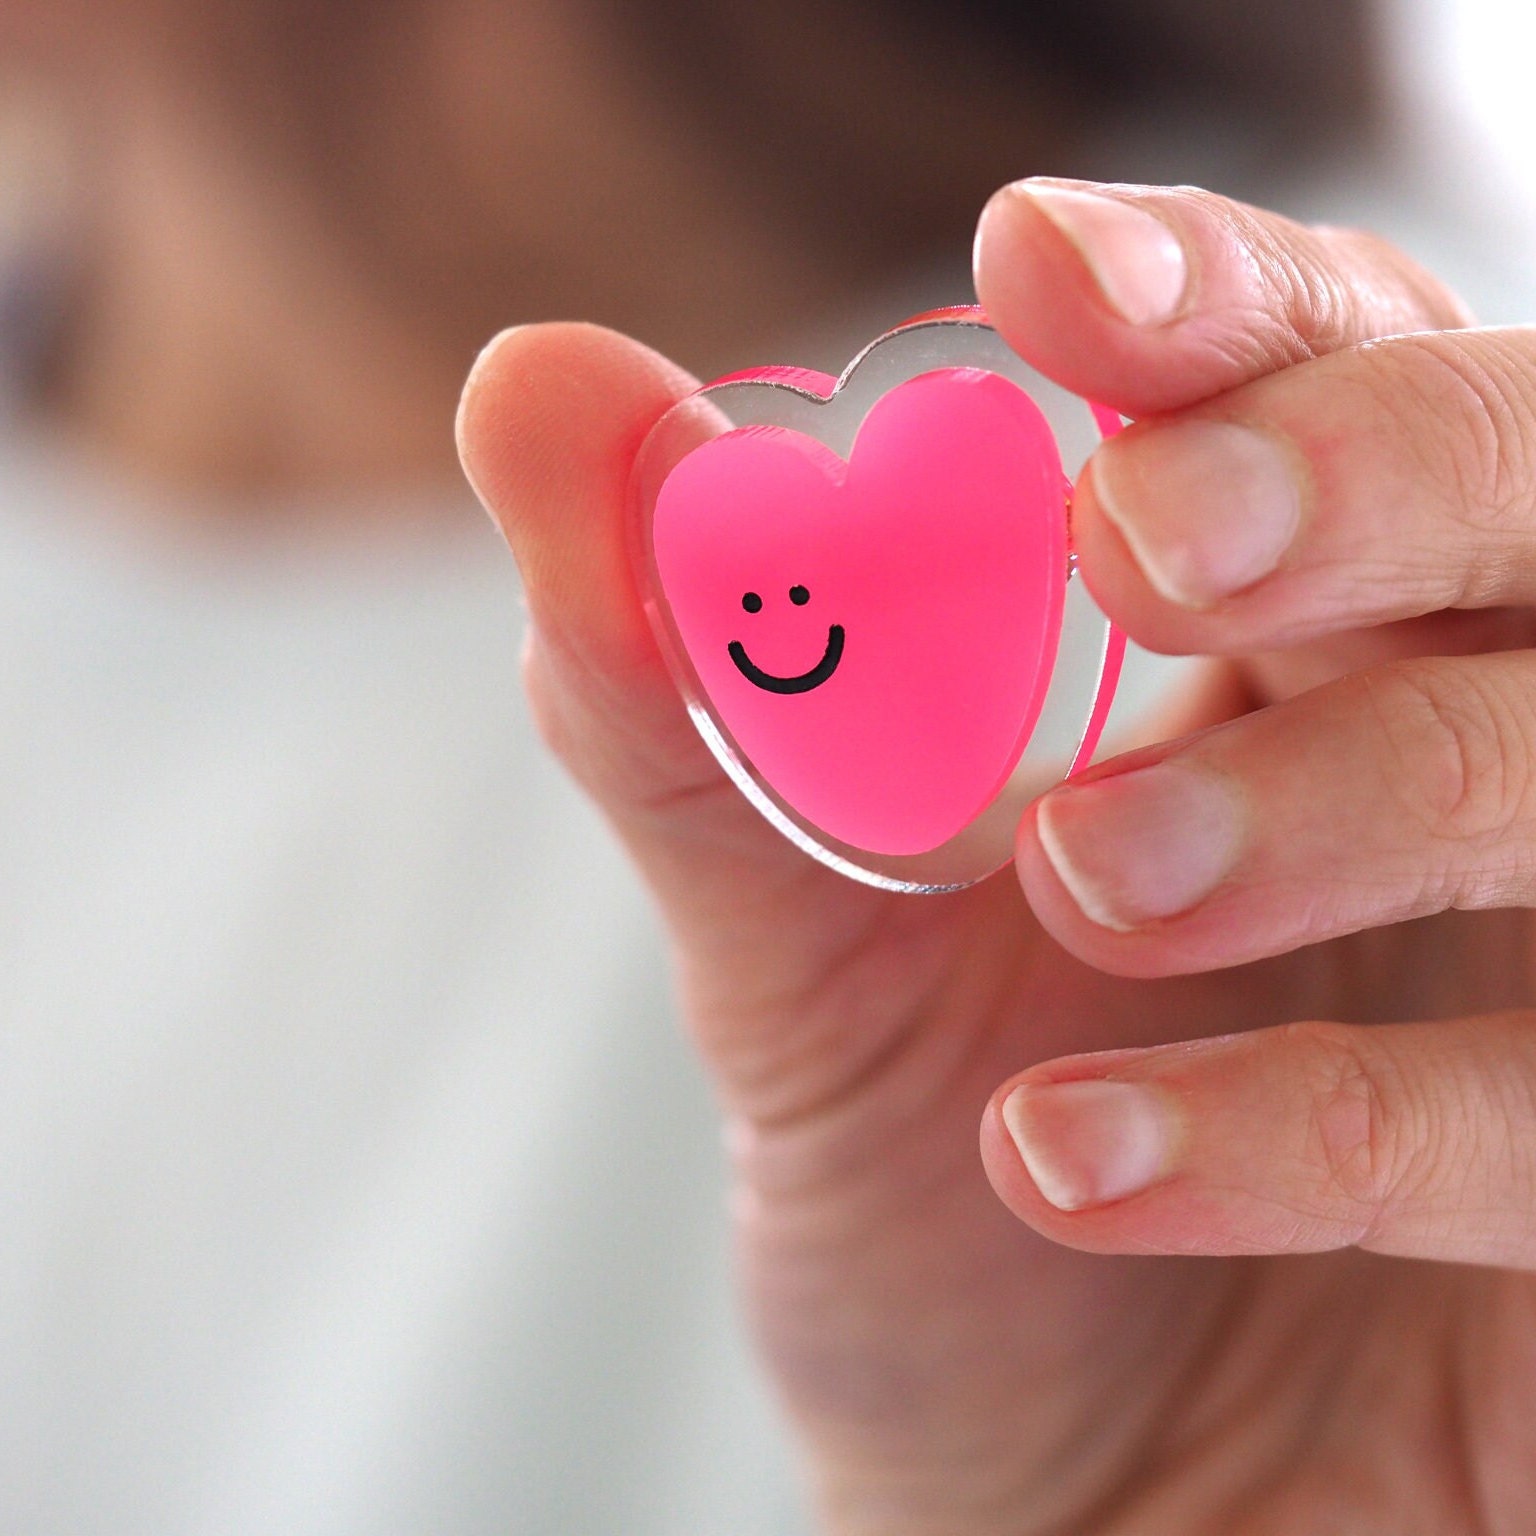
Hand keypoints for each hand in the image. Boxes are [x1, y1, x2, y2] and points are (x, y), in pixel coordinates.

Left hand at [457, 180, 1535, 1532]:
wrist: (1042, 1493)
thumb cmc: (942, 1196)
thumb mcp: (792, 938)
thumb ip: (685, 693)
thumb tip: (536, 393)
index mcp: (1274, 651)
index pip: (1309, 368)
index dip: (1212, 297)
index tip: (1040, 270)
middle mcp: (1452, 751)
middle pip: (1524, 488)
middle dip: (1357, 467)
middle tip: (1147, 535)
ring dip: (1323, 800)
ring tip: (1084, 878)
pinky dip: (1309, 1120)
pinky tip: (1067, 1162)